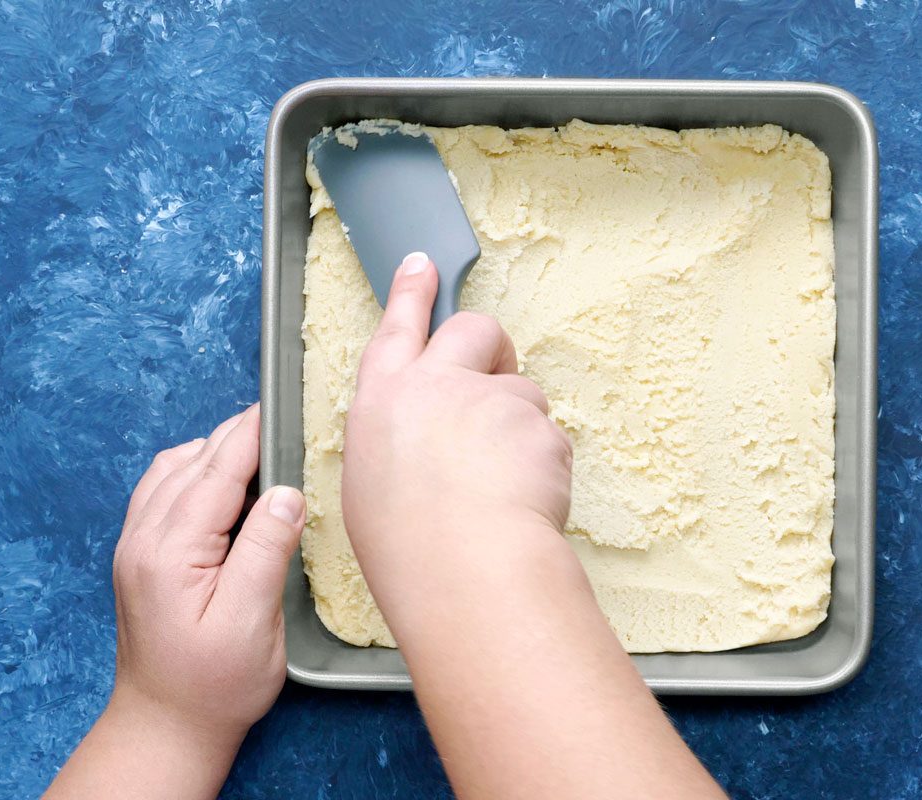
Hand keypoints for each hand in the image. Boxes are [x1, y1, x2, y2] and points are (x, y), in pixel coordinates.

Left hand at [110, 404, 302, 742]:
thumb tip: (286, 491)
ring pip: (172, 470)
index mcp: (170, 552)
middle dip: (236, 434)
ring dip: (214, 450)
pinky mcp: (140, 554)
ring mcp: (135, 545)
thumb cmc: (216, 684)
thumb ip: (266, 551)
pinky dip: (195, 470)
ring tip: (261, 445)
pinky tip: (225, 480)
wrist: (166, 725)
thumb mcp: (252, 621)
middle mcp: (142, 539)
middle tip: (283, 416)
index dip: (252, 434)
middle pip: (192, 462)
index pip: (217, 472)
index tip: (283, 404)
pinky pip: (162, 490)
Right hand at [337, 255, 724, 799]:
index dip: (410, 294)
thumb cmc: (407, 546)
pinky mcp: (537, 423)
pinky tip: (525, 502)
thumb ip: (400, 440)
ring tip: (502, 485)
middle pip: (473, 330)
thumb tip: (425, 440)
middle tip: (498, 380)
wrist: (463, 567)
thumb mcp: (372, 485)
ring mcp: (489, 398)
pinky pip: (549, 437)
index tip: (422, 265)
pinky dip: (544, 466)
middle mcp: (434, 384)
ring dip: (520, 427)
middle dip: (492, 347)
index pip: (397, 330)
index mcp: (383, 400)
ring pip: (521, 394)